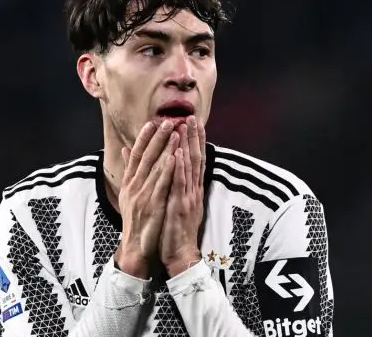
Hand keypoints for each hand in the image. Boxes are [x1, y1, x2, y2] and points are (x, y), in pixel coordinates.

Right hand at [114, 120, 179, 278]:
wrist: (135, 246)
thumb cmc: (135, 219)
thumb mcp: (128, 193)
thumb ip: (128, 171)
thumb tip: (124, 149)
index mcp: (129, 182)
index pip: (135, 155)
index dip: (144, 138)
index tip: (152, 122)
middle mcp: (134, 186)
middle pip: (146, 157)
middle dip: (157, 137)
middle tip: (168, 120)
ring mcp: (143, 195)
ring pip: (155, 167)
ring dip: (165, 148)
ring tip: (175, 132)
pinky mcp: (153, 205)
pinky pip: (162, 184)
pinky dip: (168, 170)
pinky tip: (175, 157)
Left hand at [159, 116, 206, 276]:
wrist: (180, 254)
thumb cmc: (176, 231)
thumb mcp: (177, 205)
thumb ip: (176, 187)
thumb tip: (174, 173)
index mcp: (193, 190)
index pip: (197, 161)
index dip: (197, 142)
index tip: (196, 124)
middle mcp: (193, 190)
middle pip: (196, 159)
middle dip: (194, 137)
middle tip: (193, 117)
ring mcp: (188, 197)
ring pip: (189, 167)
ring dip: (187, 145)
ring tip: (185, 127)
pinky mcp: (179, 206)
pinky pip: (179, 184)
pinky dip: (178, 168)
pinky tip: (176, 153)